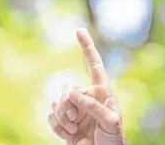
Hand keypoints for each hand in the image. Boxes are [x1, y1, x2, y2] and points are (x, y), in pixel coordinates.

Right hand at [47, 27, 125, 144]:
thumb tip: (72, 92)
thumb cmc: (114, 138)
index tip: (79, 30)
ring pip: (57, 102)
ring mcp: (75, 108)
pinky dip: (57, 127)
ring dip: (63, 118)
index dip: (87, 47)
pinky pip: (51, 116)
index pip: (94, 65)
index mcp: (103, 91)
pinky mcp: (64, 121)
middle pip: (67, 88)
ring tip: (75, 129)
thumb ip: (93, 105)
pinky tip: (70, 135)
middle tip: (76, 121)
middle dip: (68, 105)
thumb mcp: (111, 121)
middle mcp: (88, 96)